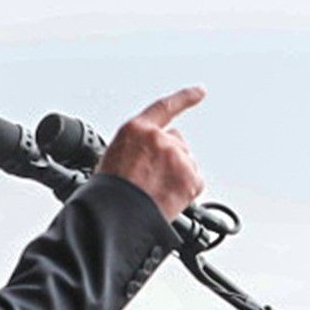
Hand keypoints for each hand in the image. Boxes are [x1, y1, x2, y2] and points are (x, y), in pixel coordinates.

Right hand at [97, 86, 205, 222]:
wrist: (115, 217)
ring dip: (176, 176)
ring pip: (185, 163)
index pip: (164, 107)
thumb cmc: (109, 193)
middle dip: (170, 158)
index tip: (200, 91)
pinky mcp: (190, 177)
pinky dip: (185, 191)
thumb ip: (138, 147)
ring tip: (154, 192)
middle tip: (152, 180)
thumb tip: (149, 156)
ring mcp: (177, 156)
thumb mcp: (114, 157)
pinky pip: (194, 182)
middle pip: (177, 143)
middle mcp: (159, 138)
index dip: (185, 98)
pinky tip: (167, 199)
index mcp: (136, 130)